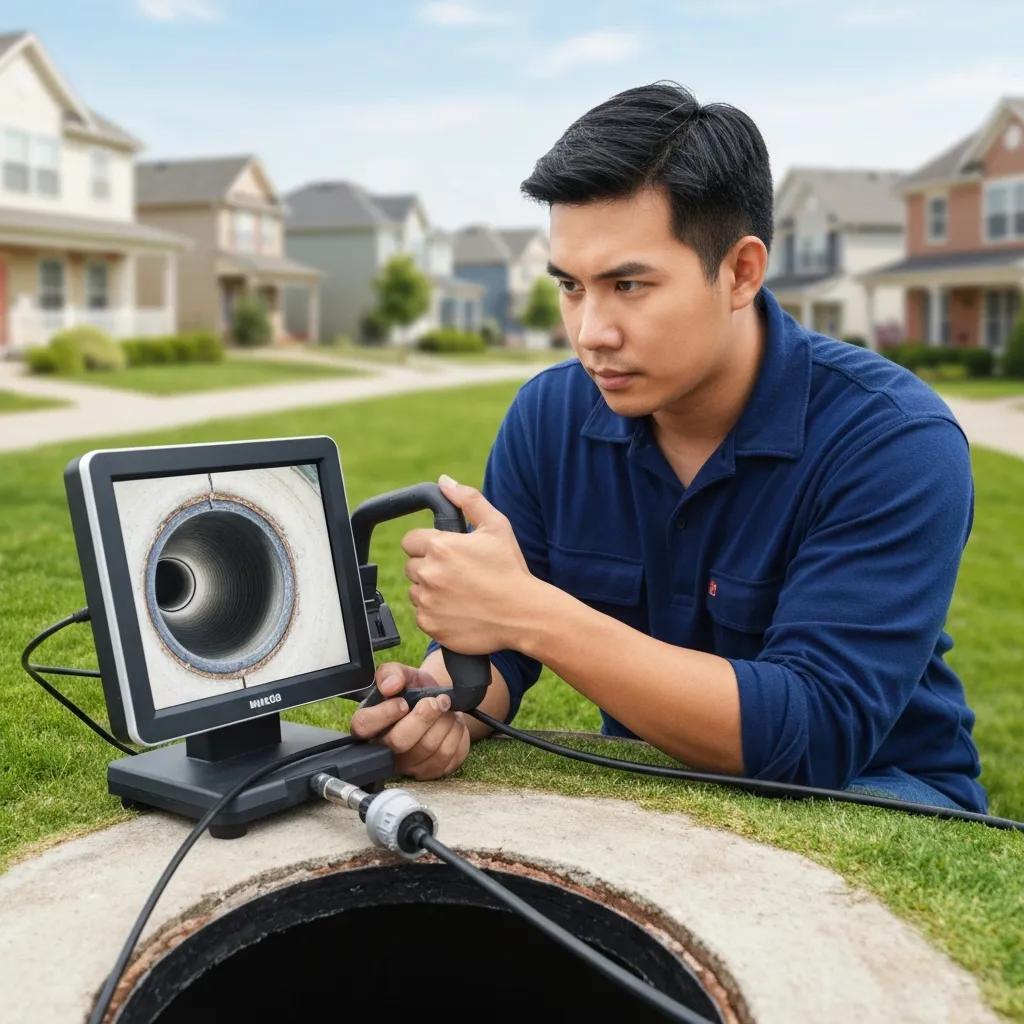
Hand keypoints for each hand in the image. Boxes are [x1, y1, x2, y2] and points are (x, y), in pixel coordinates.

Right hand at [350, 662, 470, 779]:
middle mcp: (383, 749)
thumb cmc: (414, 691)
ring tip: (445, 709)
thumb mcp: (402, 674)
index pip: (364, 725)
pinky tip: (452, 724)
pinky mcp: (429, 771)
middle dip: (423, 717)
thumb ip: (391, 672)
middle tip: (436, 701)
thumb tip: (390, 685)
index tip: (404, 702)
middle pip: (398, 742)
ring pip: (427, 749)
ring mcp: (406, 765)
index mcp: (369, 724)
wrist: (438, 702)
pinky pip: (447, 756)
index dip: (385, 713)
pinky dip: (456, 735)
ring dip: (444, 723)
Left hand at [401, 474, 538, 653]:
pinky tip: (460, 610)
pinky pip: (422, 615)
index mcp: (440, 546)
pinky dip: (436, 614)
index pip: (410, 540)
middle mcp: (428, 573)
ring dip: (431, 591)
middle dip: (429, 568)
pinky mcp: (429, 624)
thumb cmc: (510, 569)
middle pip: (411, 566)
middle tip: (457, 574)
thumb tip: (444, 481)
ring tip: (461, 593)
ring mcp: (427, 601)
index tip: (444, 552)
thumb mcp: (497, 527)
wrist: (523, 614)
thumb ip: (468, 500)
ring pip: (416, 591)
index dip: (427, 545)